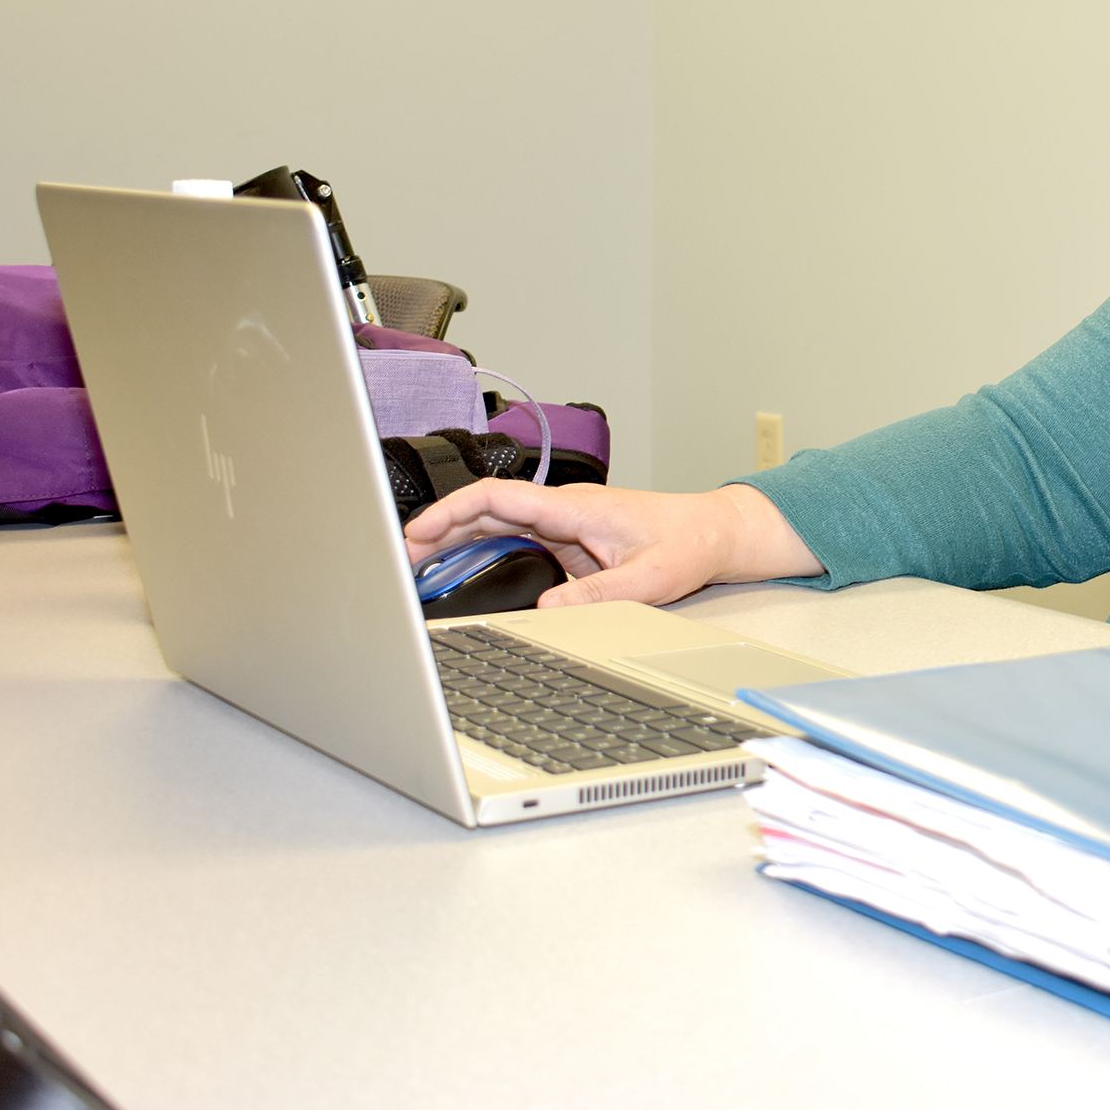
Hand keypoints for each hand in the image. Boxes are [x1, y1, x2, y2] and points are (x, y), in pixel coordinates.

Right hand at [401, 480, 823, 607]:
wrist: (712, 534)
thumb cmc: (686, 542)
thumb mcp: (649, 576)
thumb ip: (600, 593)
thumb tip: (548, 610)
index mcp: (573, 507)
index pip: (498, 499)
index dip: (453, 512)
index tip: (417, 532)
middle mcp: (560, 512)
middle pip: (483, 511)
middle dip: (436, 531)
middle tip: (398, 561)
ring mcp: (559, 526)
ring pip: (492, 525)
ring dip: (452, 542)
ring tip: (413, 569)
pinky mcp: (563, 543)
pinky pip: (509, 542)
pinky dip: (476, 553)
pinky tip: (455, 573)